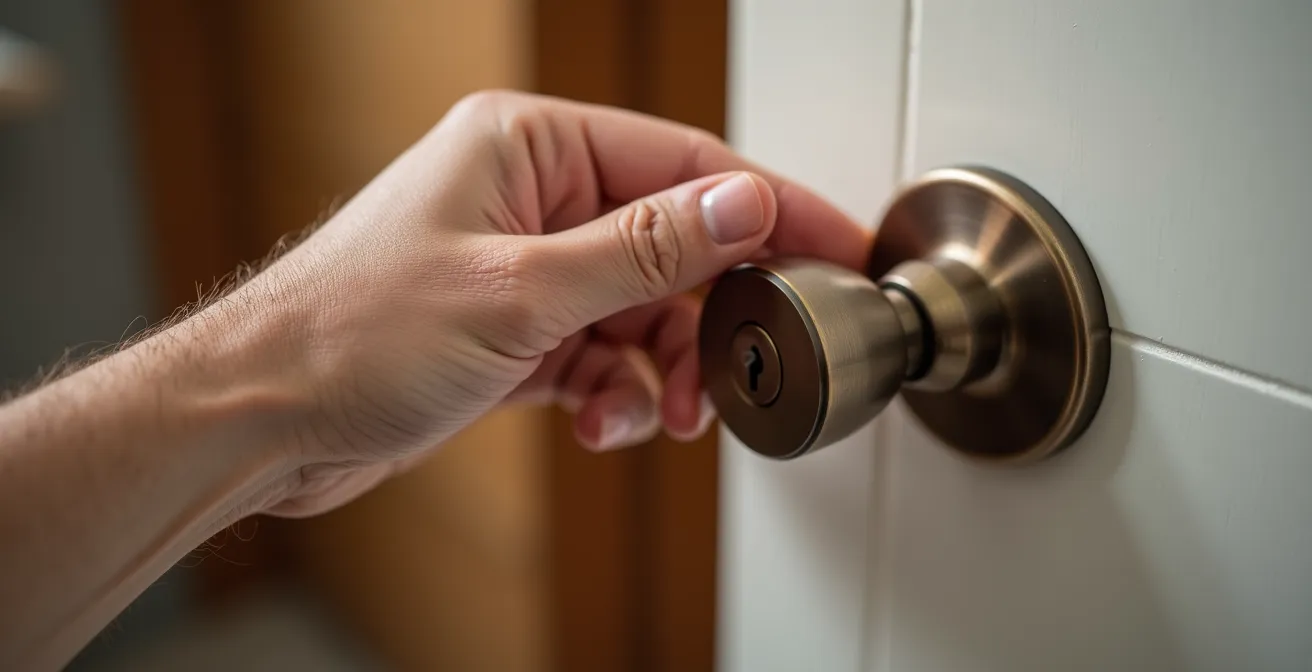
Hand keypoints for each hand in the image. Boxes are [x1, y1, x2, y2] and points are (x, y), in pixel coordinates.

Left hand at [237, 91, 869, 516]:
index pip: (686, 165)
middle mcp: (532, 197)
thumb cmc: (351, 335)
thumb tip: (746, 206)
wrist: (262, 420)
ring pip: (642, 310)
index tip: (838, 250)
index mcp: (531, 148)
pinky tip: (598, 422)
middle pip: (672, 245)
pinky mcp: (515, 328)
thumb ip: (643, 250)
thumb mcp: (519, 292)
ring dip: (663, 369)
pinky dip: (614, 393)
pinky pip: (601, 353)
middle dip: (707, 318)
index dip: (772, 210)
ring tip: (664, 415)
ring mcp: (524, 264)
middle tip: (740, 371)